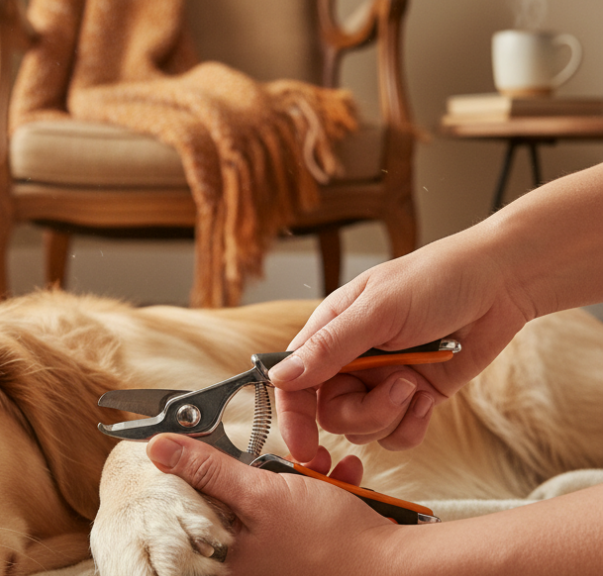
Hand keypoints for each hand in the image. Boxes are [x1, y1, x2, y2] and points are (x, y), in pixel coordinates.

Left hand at [146, 434, 396, 575]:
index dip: (207, 469)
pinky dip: (323, 489)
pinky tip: (343, 480)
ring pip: (274, 496)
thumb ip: (209, 469)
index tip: (225, 451)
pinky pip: (303, 508)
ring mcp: (278, 554)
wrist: (395, 563)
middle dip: (269, 468)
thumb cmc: (328, 539)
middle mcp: (247, 560)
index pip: (193, 501)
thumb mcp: (261, 494)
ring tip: (326, 468)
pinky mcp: (305, 547)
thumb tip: (158, 449)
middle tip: (293, 462)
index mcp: (223, 555)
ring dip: (302, 473)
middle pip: (236, 495)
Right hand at [268, 231, 533, 460]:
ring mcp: (381, 383)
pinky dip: (411, 426)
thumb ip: (328, 348)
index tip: (303, 446)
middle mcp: (349, 363)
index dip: (293, 418)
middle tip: (397, 388)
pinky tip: (429, 397)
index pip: (293, 384)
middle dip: (363, 413)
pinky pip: (396, 436)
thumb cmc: (435, 280)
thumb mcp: (377, 311)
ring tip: (417, 383)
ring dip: (391, 416)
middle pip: (330, 415)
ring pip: (363, 430)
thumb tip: (279, 378)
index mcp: (328, 333)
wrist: (500, 285)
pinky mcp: (413, 399)